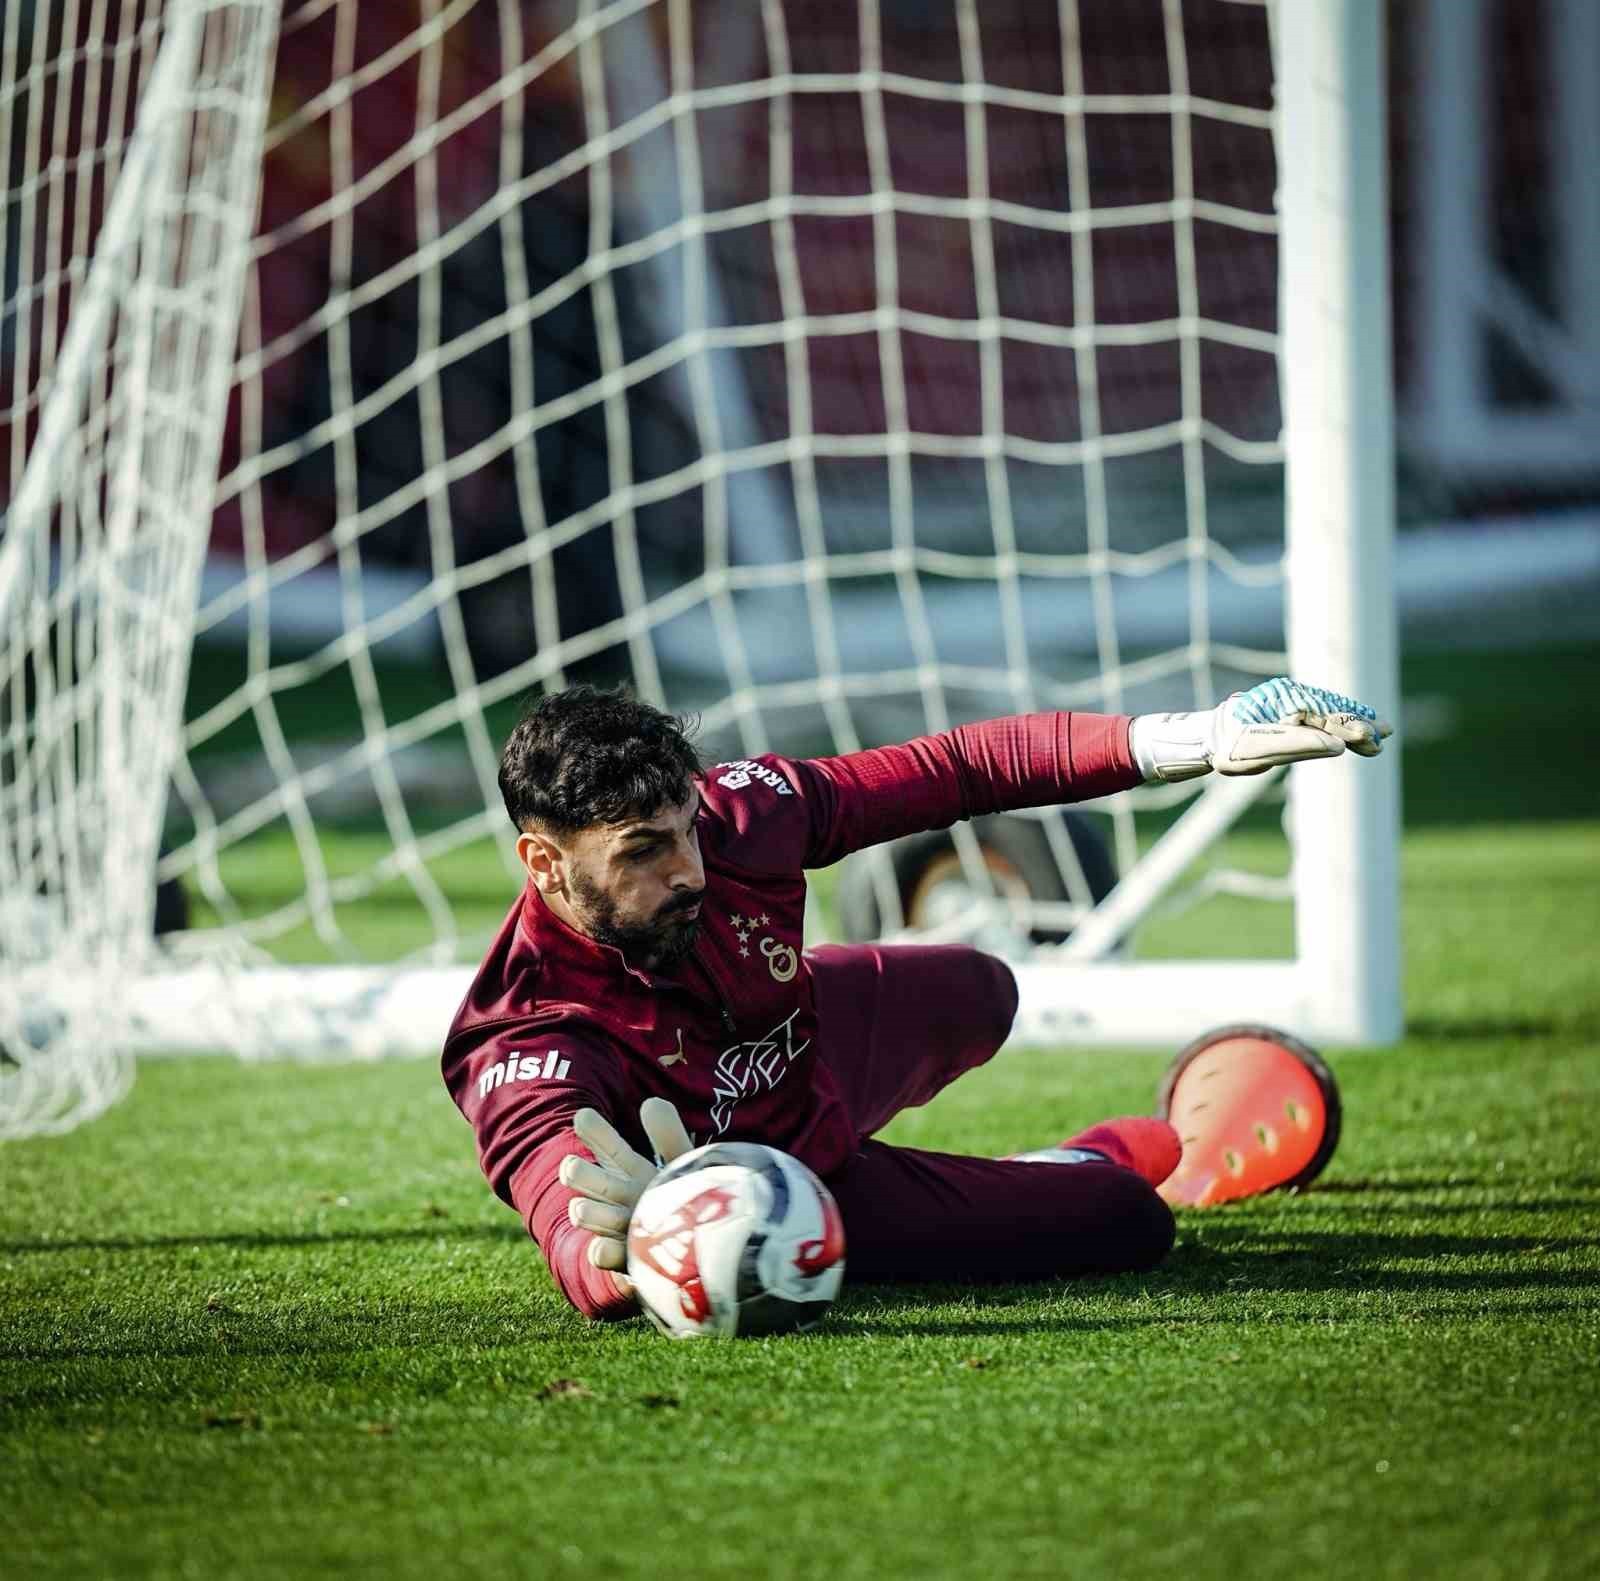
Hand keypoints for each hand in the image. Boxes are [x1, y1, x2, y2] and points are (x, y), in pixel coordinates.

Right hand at [558, 1098, 693, 1273]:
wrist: (701, 1252)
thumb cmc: (687, 1200)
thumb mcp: (682, 1163)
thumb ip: (669, 1135)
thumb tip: (649, 1103)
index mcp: (628, 1169)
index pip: (603, 1143)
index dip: (592, 1129)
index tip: (584, 1116)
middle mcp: (615, 1197)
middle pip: (583, 1177)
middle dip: (578, 1173)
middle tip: (576, 1169)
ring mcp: (616, 1228)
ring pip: (587, 1215)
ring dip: (589, 1213)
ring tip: (589, 1211)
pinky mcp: (626, 1260)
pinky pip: (603, 1255)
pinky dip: (602, 1251)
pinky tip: (601, 1247)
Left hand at [1132, 676, 1392, 783]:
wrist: (1206, 736)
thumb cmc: (1227, 747)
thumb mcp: (1256, 752)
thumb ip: (1296, 747)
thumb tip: (1336, 746)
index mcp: (1284, 704)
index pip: (1325, 718)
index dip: (1350, 728)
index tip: (1371, 736)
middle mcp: (1290, 697)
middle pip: (1331, 712)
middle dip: (1358, 724)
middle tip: (1385, 734)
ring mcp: (1291, 702)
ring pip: (1329, 712)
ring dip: (1353, 723)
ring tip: (1380, 733)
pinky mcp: (1289, 711)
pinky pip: (1321, 714)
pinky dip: (1340, 720)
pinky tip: (1355, 730)